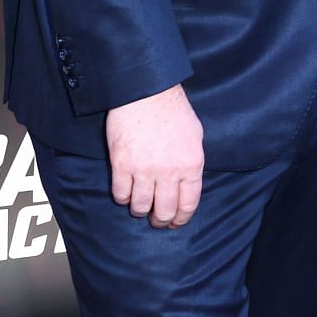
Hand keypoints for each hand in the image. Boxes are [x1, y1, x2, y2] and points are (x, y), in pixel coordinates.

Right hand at [105, 83, 203, 227]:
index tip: (175, 222)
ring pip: (140, 207)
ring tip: (140, 206)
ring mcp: (144, 170)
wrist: (147, 93)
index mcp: (191, 164)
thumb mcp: (195, 136)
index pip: (188, 204)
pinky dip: (123, 198)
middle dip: (160, 220)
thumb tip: (187, 183)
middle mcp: (169, 171)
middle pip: (164, 211)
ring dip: (140, 210)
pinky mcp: (122, 165)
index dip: (181, 218)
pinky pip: (120, 195)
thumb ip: (191, 162)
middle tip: (156, 220)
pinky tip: (126, 192)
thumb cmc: (173, 111)